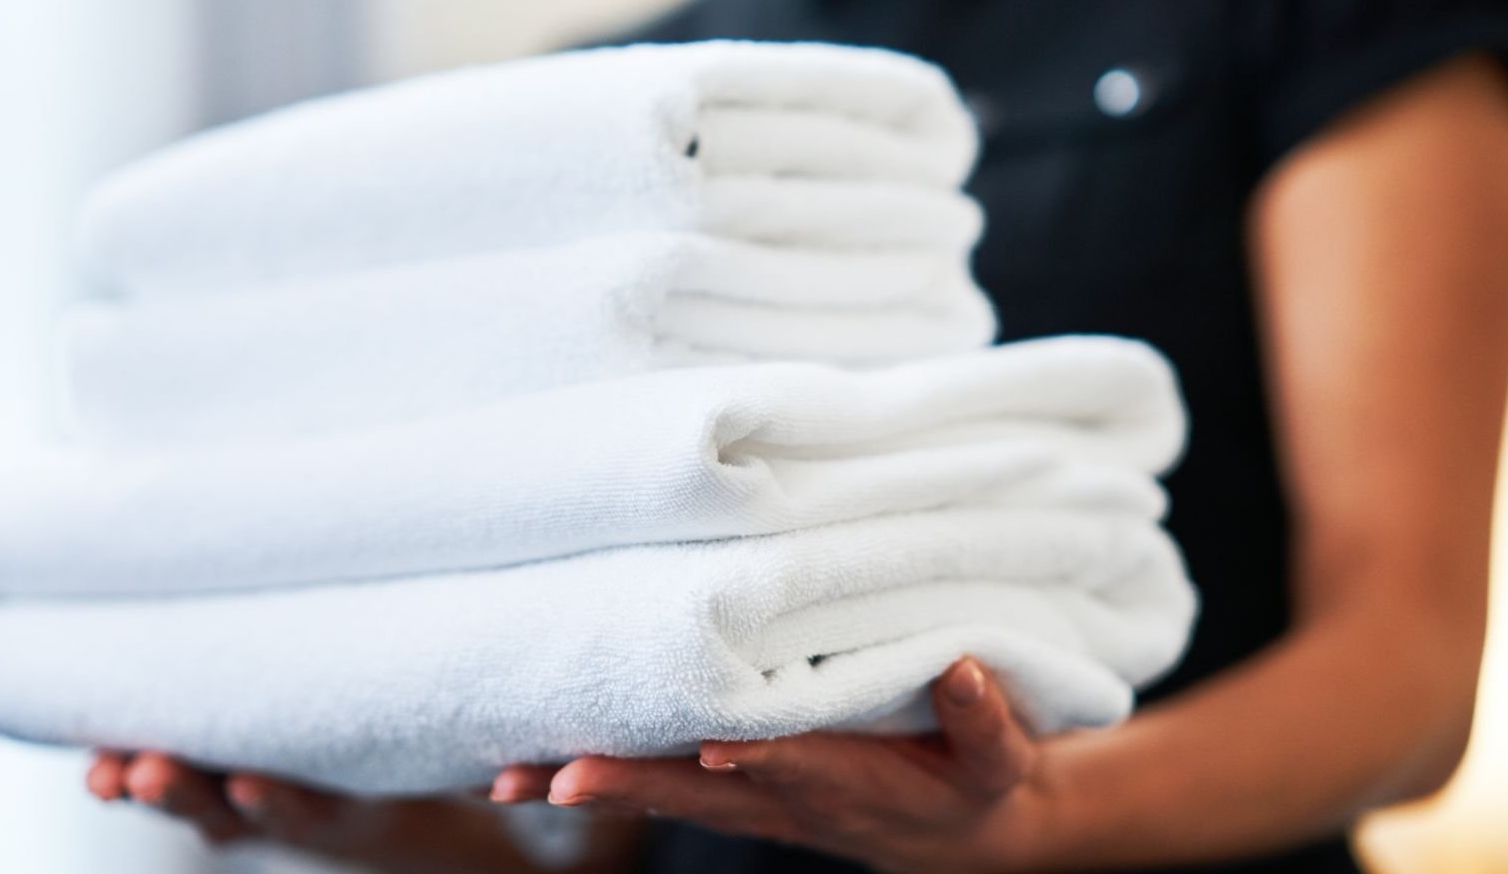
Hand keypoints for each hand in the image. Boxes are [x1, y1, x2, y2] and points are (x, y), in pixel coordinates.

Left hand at [85, 752, 630, 872]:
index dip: (279, 800)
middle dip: (187, 791)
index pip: (315, 811)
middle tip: (142, 771)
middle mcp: (307, 818)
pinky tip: (103, 755)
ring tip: (103, 771)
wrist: (440, 848)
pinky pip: (194, 786)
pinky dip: (147, 770)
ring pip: (202, 807)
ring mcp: (272, 808)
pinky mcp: (249, 786)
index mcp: (362, 814)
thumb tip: (532, 776)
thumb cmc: (464, 801)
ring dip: (151, 786)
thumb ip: (508, 780)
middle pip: (236, 816)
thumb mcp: (477, 784)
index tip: (245, 784)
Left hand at [490, 658, 1054, 873]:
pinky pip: (664, 787)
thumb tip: (966, 670)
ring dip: (594, 788)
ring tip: (508, 780)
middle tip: (558, 779)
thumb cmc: (979, 785)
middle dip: (631, 785)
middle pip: (701, 792)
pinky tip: (540, 769)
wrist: (964, 837)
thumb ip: (983, 720)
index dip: (759, 758)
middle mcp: (790, 800)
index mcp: (853, 785)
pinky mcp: (740, 792)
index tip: (715, 747)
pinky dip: (605, 781)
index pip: (798, 767)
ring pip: (666, 795)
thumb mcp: (999, 761)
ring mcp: (758, 801)